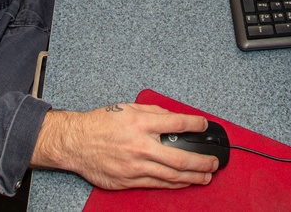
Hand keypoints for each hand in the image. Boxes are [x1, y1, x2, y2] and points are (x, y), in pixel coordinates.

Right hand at [31, 104, 218, 188]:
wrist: (76, 143)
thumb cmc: (100, 124)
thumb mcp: (128, 108)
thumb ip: (153, 112)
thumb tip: (173, 117)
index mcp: (141, 124)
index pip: (177, 123)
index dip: (195, 124)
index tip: (204, 125)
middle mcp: (140, 146)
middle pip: (180, 157)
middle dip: (201, 161)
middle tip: (214, 162)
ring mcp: (135, 166)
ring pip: (171, 175)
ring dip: (192, 177)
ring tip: (206, 176)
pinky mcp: (128, 180)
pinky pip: (156, 184)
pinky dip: (173, 184)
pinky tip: (183, 182)